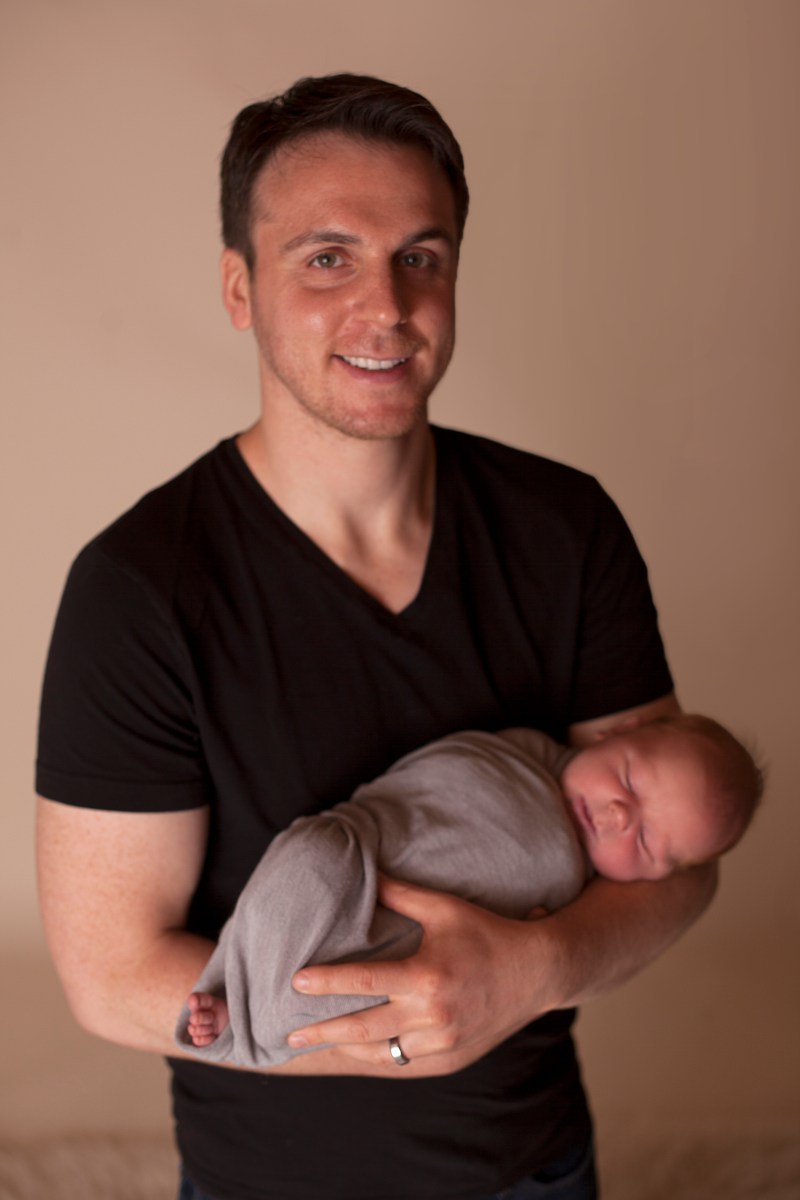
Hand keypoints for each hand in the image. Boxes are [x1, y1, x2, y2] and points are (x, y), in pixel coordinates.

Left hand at [286, 876, 555, 1076]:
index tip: (296, 981)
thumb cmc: (487, 933)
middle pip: (364, 1029)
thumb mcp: (443, 908)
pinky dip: (377, 1059)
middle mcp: (433, 1016)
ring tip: (315, 1045)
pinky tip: (356, 1054)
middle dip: (323, 1031)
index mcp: (428, 978)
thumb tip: (365, 872)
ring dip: (346, 1050)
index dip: (328, 982)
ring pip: (382, 1053)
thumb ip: (400, 894)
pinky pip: (404, 1064)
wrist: (537, 973)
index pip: (366, 983)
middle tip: (290, 1032)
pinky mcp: (451, 1059)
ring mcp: (443, 1043)